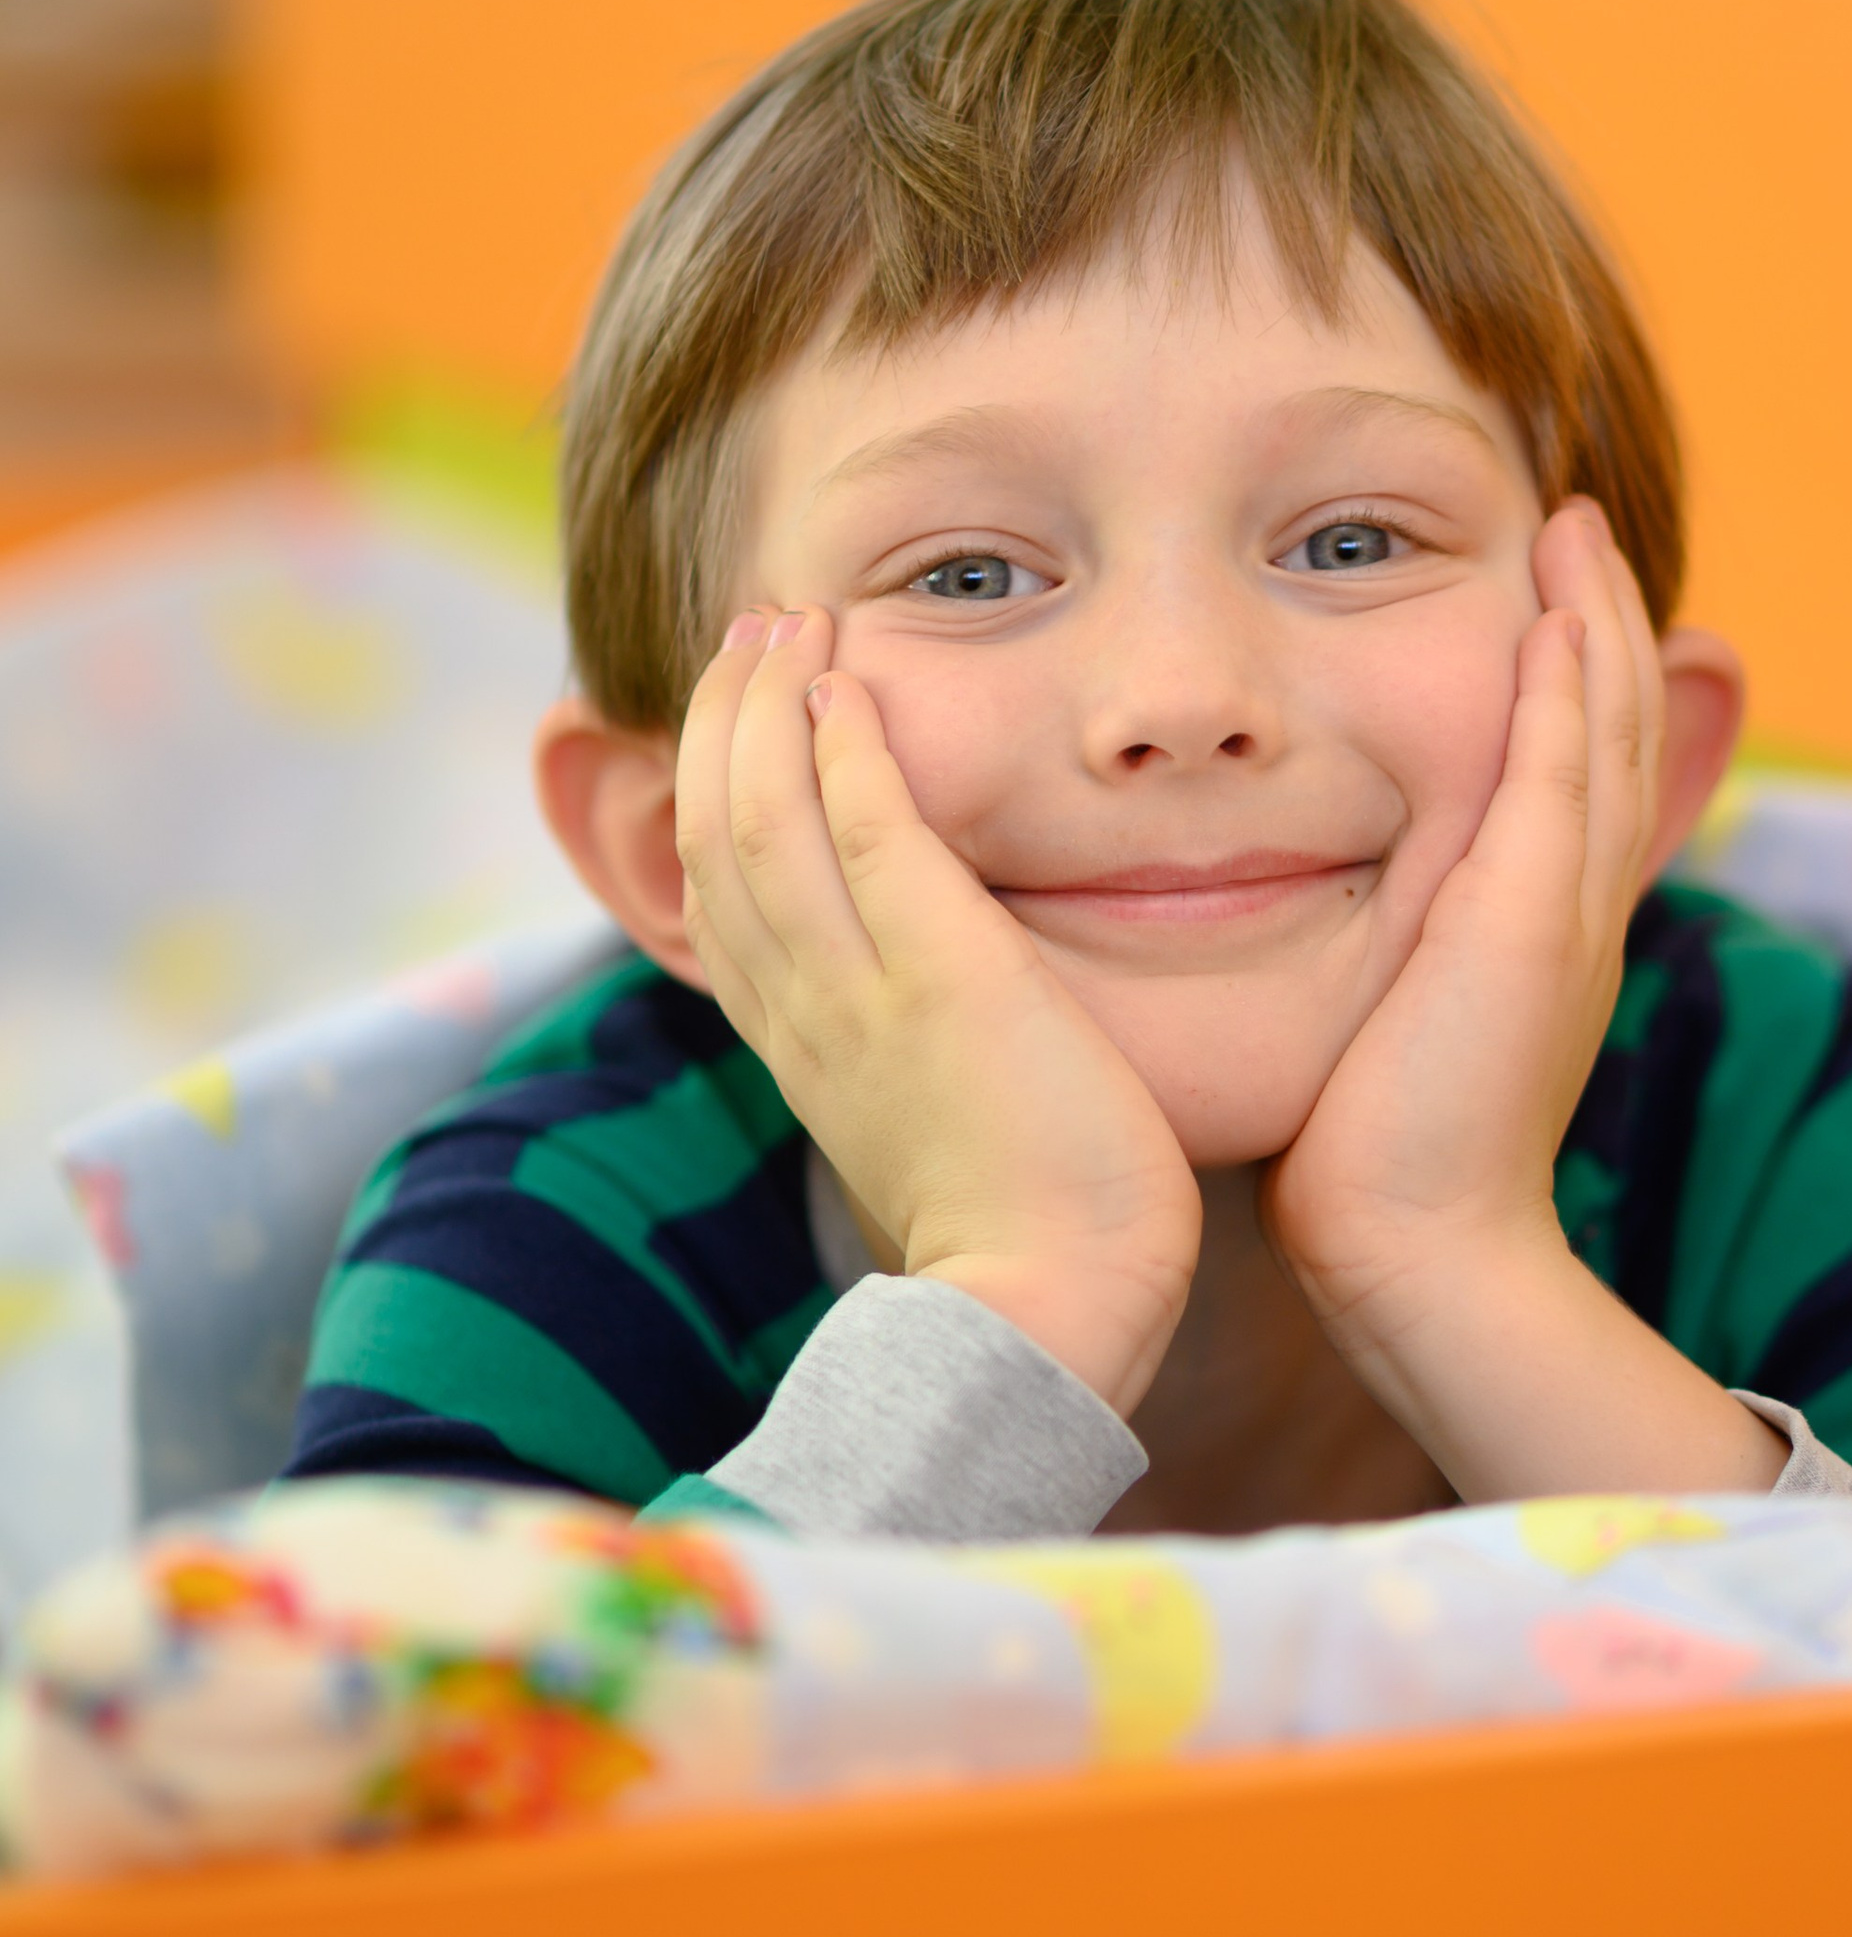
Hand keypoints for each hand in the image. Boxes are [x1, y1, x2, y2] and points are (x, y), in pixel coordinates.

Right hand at [675, 604, 1199, 1415]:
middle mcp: (805, 1014)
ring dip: (768, 704)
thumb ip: (925, 1054)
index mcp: (802, 1051)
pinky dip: (845, 747)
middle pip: (715, 835)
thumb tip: (958, 1009)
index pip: (723, 898)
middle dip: (725, 719)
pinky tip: (851, 683)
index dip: (716, 791)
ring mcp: (859, 995)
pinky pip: (863, 832)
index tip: (744, 715)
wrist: (1050, 1313)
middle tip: (754, 629)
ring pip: (763, 816)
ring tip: (788, 622)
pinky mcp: (939, 978)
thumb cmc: (1037, 1238)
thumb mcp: (942, 1126)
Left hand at [1263, 501, 1649, 1332]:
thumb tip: (1313, 932)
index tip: (1549, 598)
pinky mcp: (1536, 918)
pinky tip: (1552, 612)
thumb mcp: (1380, 1031)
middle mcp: (1579, 910)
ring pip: (1606, 731)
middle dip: (1604, 621)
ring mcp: (1570, 911)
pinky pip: (1566, 770)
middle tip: (1580, 525)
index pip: (1578, 776)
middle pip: (1616, 731)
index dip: (1576, 682)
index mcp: (1547, 933)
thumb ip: (1373, 964)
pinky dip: (1567, 685)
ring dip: (1597, 620)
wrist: (1418, 1254)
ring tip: (1576, 529)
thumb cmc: (1368, 1165)